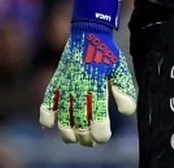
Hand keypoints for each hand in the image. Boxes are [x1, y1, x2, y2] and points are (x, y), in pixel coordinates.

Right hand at [39, 0, 136, 145]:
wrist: (88, 32)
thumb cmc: (106, 53)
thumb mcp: (119, 69)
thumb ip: (123, 90)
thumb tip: (127, 112)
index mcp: (96, 85)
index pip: (96, 117)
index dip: (99, 132)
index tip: (103, 137)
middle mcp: (79, 88)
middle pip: (78, 123)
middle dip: (85, 137)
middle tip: (91, 142)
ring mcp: (64, 87)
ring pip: (61, 119)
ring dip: (67, 133)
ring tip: (75, 138)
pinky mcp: (55, 84)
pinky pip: (46, 105)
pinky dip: (46, 117)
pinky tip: (51, 125)